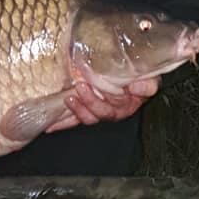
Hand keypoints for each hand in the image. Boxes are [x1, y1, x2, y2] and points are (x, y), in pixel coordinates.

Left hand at [45, 78, 159, 132]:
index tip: (98, 85)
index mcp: (129, 103)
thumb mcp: (148, 78)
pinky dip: (62, 123)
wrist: (129, 71)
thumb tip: (137, 87)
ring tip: (70, 98)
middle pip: (103, 112)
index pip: (120, 104)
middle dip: (91, 101)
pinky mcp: (85, 111)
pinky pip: (74, 120)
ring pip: (89, 117)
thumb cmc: (139, 75)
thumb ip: (147, 84)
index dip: (111, 96)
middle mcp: (114, 110)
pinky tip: (50, 126)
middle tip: (82, 86)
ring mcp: (99, 111)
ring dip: (78, 110)